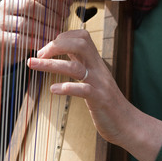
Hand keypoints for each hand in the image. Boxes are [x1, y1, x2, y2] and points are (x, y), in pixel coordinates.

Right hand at [0, 0, 71, 64]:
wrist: (7, 46)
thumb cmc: (29, 26)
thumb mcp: (42, 13)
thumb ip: (55, 3)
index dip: (53, 2)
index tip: (66, 12)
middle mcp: (6, 5)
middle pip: (28, 6)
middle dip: (49, 16)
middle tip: (62, 24)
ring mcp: (0, 21)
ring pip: (24, 24)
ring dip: (43, 30)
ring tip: (56, 35)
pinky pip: (19, 39)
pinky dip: (35, 42)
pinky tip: (46, 45)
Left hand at [28, 29, 161, 160]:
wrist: (128, 124)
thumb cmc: (106, 102)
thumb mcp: (93, 78)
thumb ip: (81, 63)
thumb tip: (61, 50)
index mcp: (95, 62)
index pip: (82, 36)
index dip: (62, 36)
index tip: (46, 47)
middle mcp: (98, 69)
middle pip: (80, 44)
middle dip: (56, 45)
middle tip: (39, 53)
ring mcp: (99, 84)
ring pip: (75, 67)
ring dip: (51, 64)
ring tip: (33, 64)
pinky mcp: (100, 100)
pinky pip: (83, 90)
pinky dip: (67, 88)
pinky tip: (53, 89)